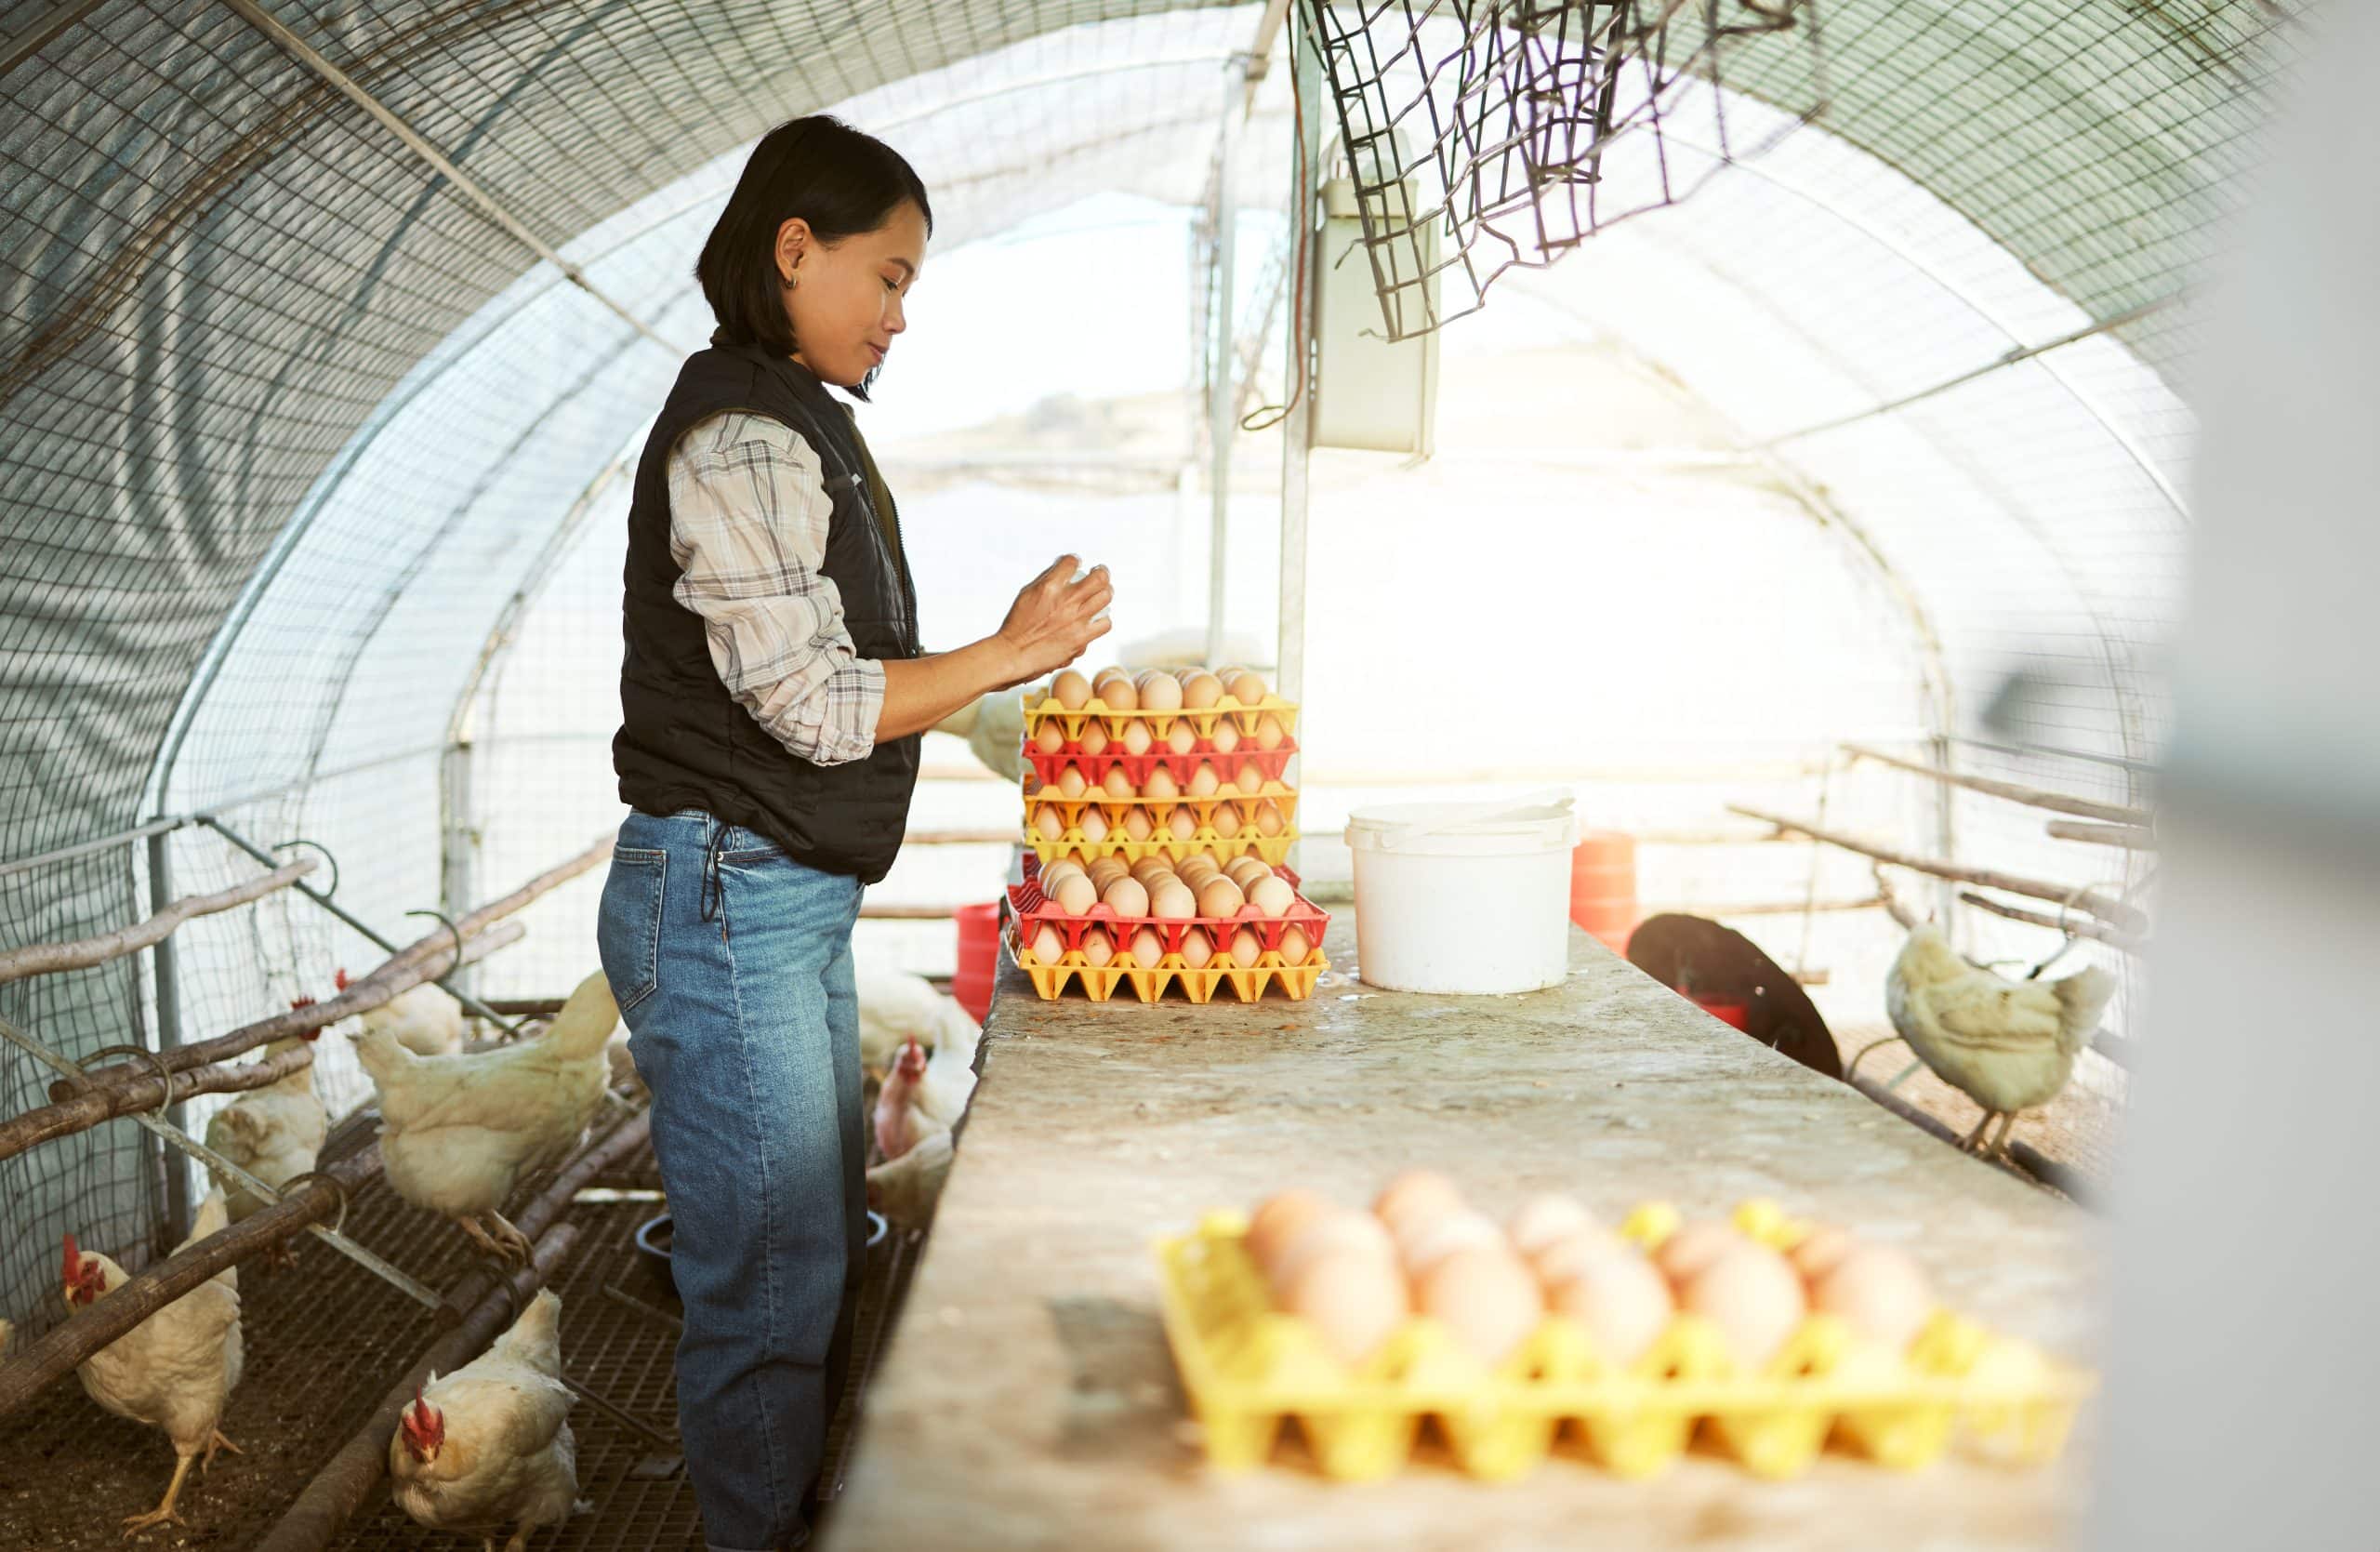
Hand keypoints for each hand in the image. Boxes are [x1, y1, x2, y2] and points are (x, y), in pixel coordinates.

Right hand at [995, 554, 1112, 686]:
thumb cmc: (1017, 626)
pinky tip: (1096, 618)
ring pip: (1105, 597)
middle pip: (1098, 577)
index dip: (1075, 560)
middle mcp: (1066, 601)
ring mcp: (1076, 620)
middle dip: (1101, 572)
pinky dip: (1102, 619)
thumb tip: (1060, 570)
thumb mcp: (1026, 594)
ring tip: (1102, 593)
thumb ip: (1045, 580)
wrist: (1014, 654)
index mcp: (1049, 587)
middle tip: (1099, 574)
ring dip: (1105, 592)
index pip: (1072, 562)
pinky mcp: (1081, 638)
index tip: (1077, 563)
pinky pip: (1105, 624)